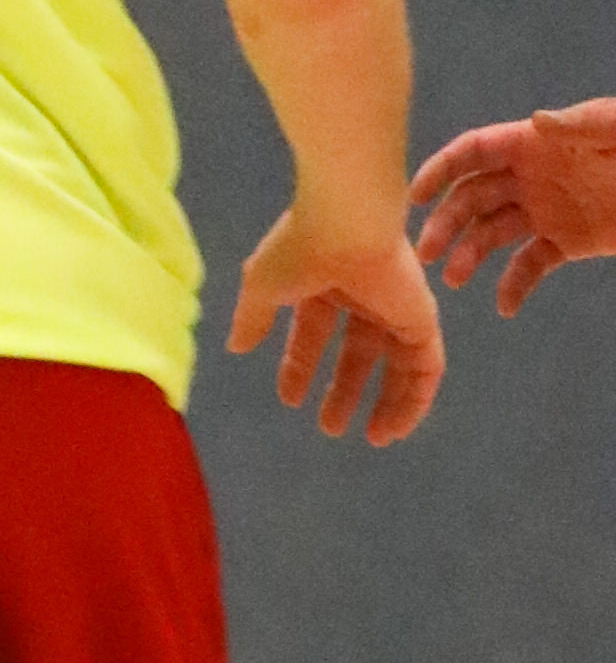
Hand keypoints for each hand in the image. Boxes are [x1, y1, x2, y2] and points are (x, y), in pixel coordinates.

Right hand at [227, 212, 443, 444]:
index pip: (314, 336)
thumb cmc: (301, 250)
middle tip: (331, 428)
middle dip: (344, 392)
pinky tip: (397, 428)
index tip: (289, 400)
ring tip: (373, 439)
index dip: (300, 368)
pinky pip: (425, 369)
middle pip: (358, 356)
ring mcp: (396, 310)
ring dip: (385, 403)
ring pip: (396, 367)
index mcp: (325, 287)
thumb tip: (236, 347)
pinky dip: (414, 401)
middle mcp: (364, 299)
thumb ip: (251, 318)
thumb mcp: (261, 287)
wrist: (347, 224)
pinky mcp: (422, 321)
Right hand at [412, 99, 615, 313]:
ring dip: (468, 254)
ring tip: (455, 279)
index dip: (440, 171)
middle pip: (471, 198)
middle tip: (427, 253)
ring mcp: (546, 211)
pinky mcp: (567, 242)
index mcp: (533, 144)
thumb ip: (581, 123)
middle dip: (444, 223)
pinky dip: (515, 285)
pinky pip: (530, 264)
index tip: (414, 198)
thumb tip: (536, 123)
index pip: (473, 153)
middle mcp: (530, 177)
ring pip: (492, 233)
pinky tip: (505, 306)